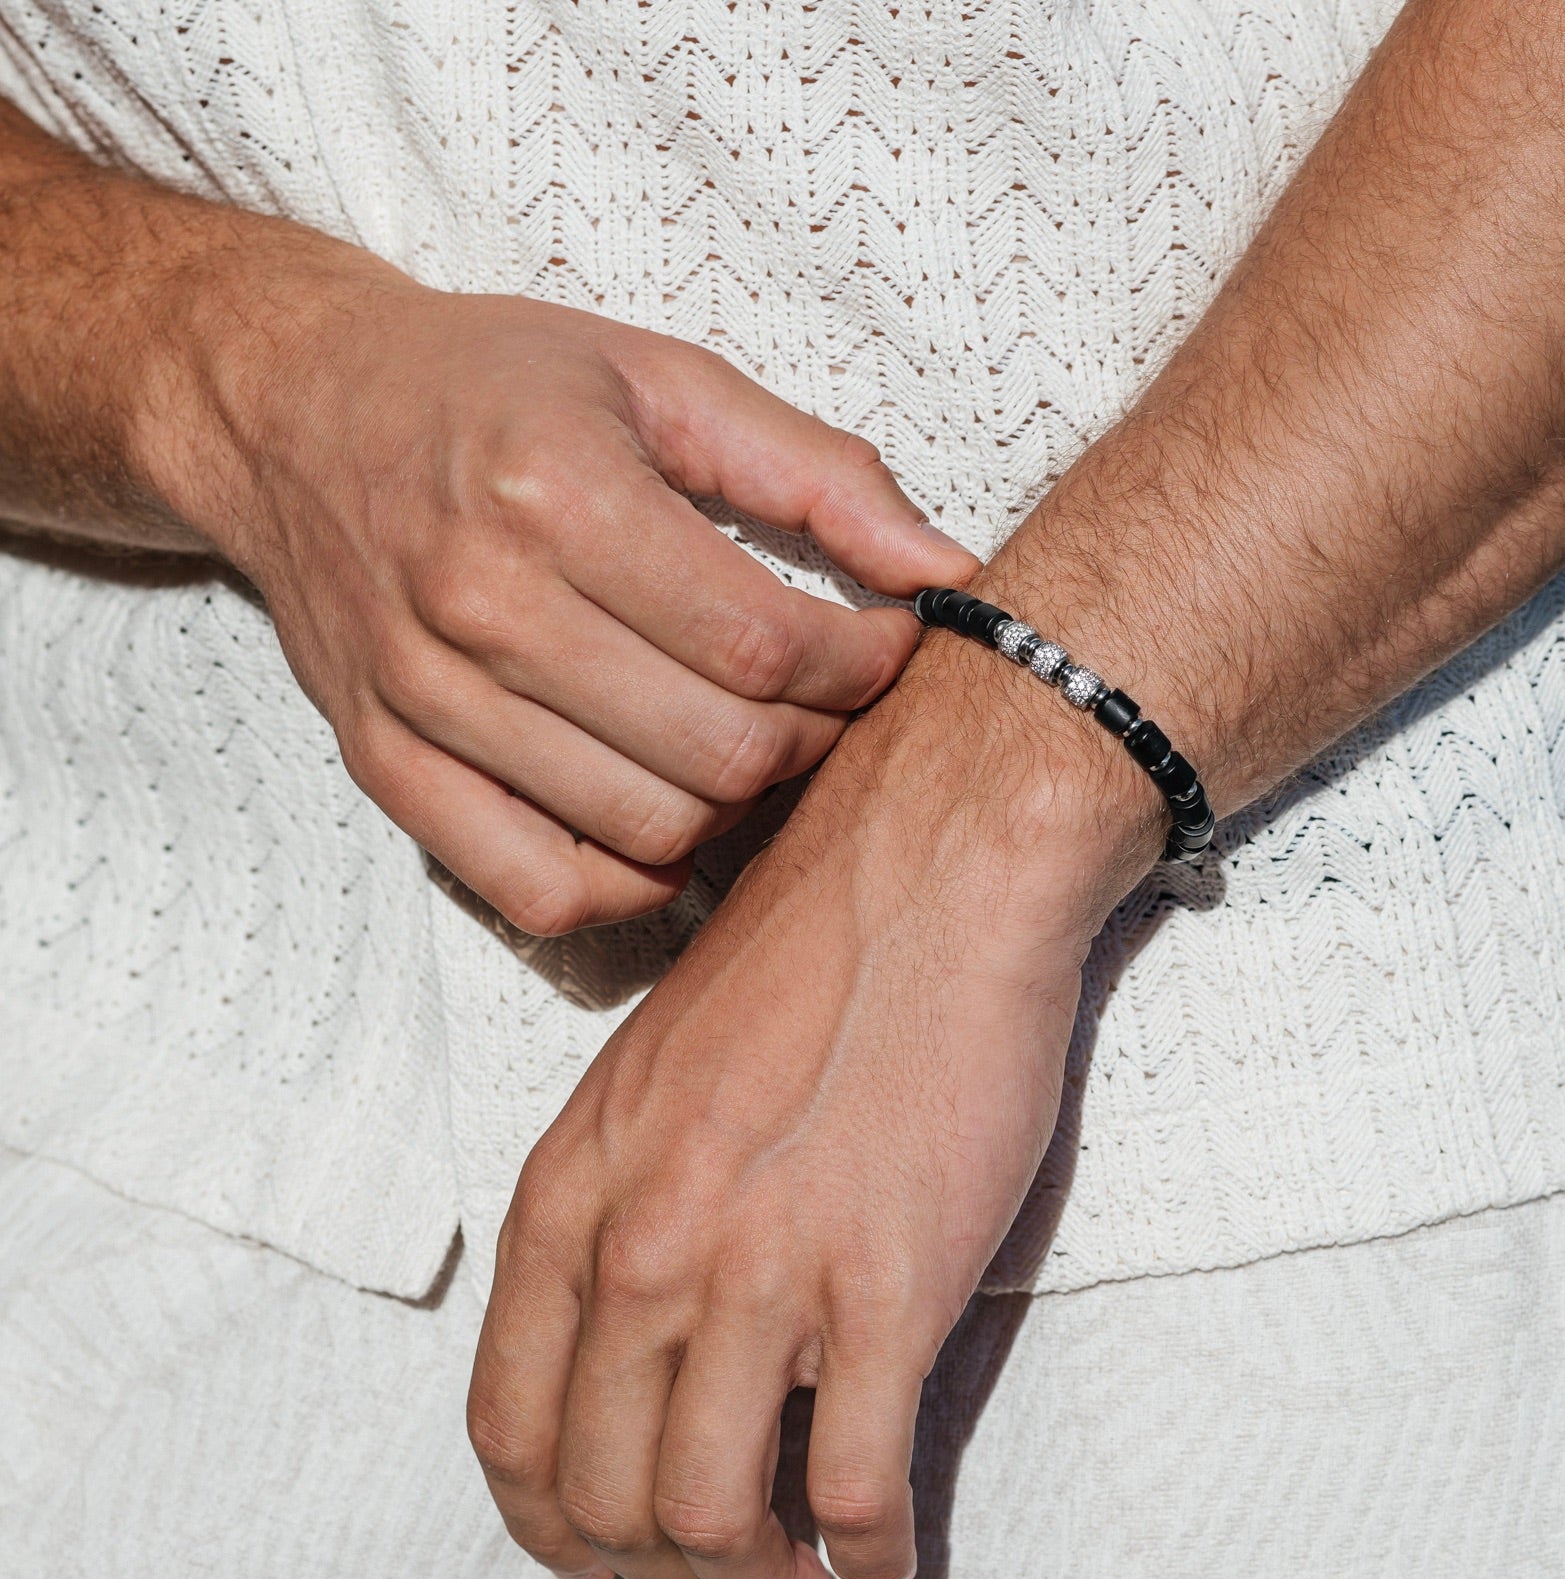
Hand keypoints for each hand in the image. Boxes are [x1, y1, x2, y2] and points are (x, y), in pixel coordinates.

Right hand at [152, 261, 976, 931]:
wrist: (296, 409)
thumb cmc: (491, 386)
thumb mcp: (662, 380)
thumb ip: (816, 471)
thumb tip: (943, 567)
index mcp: (557, 493)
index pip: (765, 647)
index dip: (863, 667)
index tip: (886, 644)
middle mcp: (480, 605)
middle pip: (718, 752)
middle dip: (815, 740)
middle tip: (827, 697)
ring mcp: (424, 699)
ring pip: (646, 830)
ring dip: (732, 804)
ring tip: (746, 738)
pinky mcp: (384, 764)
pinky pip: (537, 888)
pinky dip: (626, 881)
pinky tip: (655, 811)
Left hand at [466, 625, 1165, 1578]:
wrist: (932, 868)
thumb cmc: (808, 953)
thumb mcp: (658, 1071)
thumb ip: (628, 1204)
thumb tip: (644, 1341)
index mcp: (577, 1190)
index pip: (511, 1427)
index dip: (551, 1528)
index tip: (604, 1558)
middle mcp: (646, 1244)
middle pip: (601, 1499)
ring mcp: (762, 1270)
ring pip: (709, 1524)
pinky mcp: (887, 1284)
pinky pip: (856, 1489)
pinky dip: (868, 1554)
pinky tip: (883, 1547)